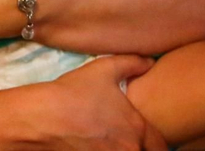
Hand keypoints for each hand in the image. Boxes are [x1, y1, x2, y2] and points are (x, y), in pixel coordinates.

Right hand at [32, 55, 165, 149]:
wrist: (43, 117)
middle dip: (137, 146)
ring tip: (105, 141)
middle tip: (124, 138)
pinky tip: (89, 144)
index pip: (160, 146)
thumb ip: (131, 63)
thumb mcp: (104, 69)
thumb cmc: (75, 92)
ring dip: (118, 148)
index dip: (155, 143)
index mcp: (137, 128)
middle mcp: (128, 149)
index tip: (148, 138)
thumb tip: (150, 62)